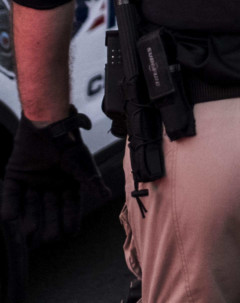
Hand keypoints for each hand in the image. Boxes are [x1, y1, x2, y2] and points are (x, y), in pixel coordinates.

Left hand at [1, 107, 110, 242]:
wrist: (49, 124)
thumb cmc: (69, 143)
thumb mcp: (82, 165)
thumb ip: (92, 181)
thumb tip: (106, 195)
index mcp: (67, 184)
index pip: (69, 207)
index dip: (70, 220)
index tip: (70, 233)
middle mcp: (49, 186)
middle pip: (50, 210)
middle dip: (50, 224)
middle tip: (49, 238)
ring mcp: (32, 181)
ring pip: (31, 206)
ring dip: (30, 219)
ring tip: (30, 232)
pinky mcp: (15, 175)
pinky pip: (11, 195)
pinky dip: (9, 206)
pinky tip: (9, 218)